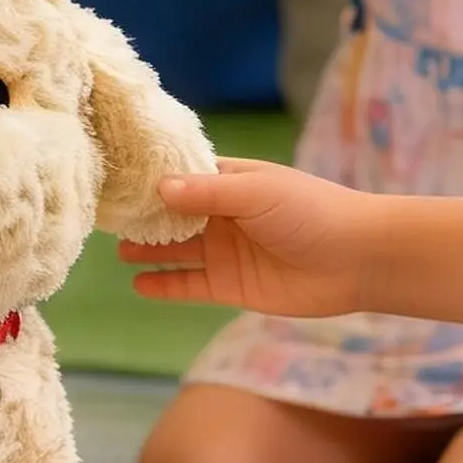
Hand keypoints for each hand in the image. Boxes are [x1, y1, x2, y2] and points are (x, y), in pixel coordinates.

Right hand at [118, 159, 378, 318]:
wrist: (359, 260)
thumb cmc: (311, 211)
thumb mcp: (256, 192)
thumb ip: (206, 193)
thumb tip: (157, 189)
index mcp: (229, 181)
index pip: (180, 176)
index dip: (149, 178)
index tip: (113, 177)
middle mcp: (222, 215)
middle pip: (172, 214)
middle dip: (141, 215)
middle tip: (103, 216)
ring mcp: (225, 251)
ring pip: (176, 249)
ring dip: (147, 249)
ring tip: (114, 248)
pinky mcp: (231, 286)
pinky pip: (189, 285)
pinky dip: (164, 285)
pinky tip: (138, 283)